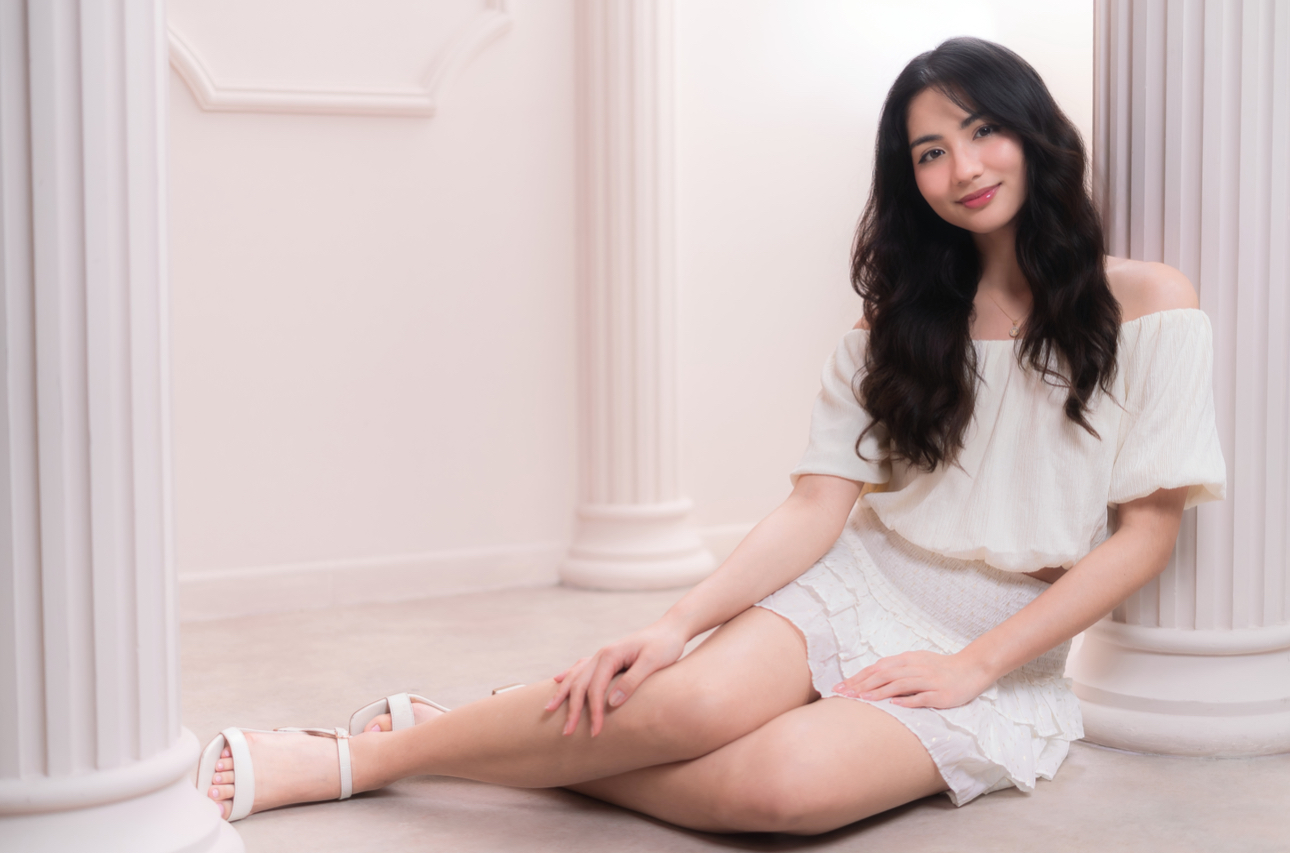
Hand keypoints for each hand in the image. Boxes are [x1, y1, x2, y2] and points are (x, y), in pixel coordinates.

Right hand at [546, 621, 688, 736]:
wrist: (671, 628)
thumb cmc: (665, 645)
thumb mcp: (653, 662)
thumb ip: (632, 681)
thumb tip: (611, 703)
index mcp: (610, 655)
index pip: (595, 688)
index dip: (593, 711)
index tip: (595, 732)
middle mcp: (602, 654)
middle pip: (580, 684)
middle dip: (572, 709)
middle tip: (566, 733)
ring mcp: (603, 655)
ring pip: (576, 675)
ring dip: (563, 694)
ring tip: (549, 709)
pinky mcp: (608, 658)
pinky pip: (582, 667)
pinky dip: (569, 675)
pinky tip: (558, 680)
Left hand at [833, 650, 994, 709]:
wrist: (971, 669)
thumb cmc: (940, 668)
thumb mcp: (916, 662)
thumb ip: (896, 669)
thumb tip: (872, 677)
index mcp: (907, 660)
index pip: (877, 668)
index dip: (858, 677)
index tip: (840, 687)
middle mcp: (915, 668)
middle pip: (884, 675)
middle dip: (862, 685)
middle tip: (844, 694)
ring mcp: (928, 681)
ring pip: (900, 684)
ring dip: (880, 692)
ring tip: (863, 699)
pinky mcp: (940, 694)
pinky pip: (922, 697)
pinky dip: (908, 700)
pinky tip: (895, 705)